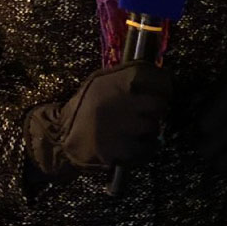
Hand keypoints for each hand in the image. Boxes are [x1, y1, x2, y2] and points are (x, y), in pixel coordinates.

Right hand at [25, 61, 173, 185]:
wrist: (62, 138)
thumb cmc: (84, 108)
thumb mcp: (98, 83)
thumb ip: (124, 77)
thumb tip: (157, 75)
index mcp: (112, 82)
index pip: (150, 75)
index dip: (162, 82)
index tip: (164, 88)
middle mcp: (119, 103)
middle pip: (158, 104)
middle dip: (158, 109)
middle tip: (153, 112)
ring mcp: (121, 128)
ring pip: (154, 127)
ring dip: (150, 130)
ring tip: (139, 130)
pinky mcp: (121, 150)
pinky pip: (147, 148)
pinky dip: (146, 148)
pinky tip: (137, 144)